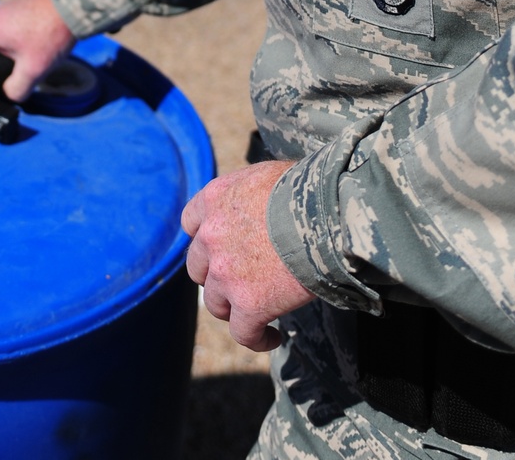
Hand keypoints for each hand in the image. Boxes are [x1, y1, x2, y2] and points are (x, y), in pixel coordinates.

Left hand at [181, 161, 313, 351]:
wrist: (324, 213)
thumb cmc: (305, 188)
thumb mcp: (266, 176)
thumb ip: (249, 193)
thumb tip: (262, 204)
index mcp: (214, 200)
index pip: (191, 223)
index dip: (206, 239)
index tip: (219, 249)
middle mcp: (212, 236)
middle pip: (199, 268)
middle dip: (216, 275)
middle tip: (239, 281)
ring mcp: (227, 274)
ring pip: (216, 303)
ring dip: (233, 308)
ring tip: (256, 312)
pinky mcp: (249, 304)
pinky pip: (244, 333)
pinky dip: (257, 338)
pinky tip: (272, 336)